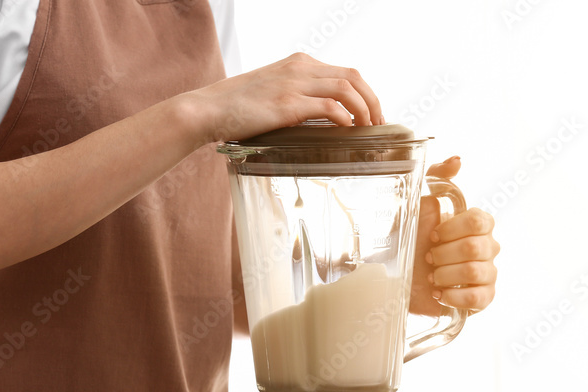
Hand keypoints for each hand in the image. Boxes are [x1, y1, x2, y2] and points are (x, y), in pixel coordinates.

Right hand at [189, 52, 383, 143]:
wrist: (208, 109)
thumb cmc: (239, 108)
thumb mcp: (275, 93)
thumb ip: (300, 98)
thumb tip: (327, 121)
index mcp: (299, 64)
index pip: (345, 72)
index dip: (366, 93)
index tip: (373, 115)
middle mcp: (300, 68)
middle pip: (353, 78)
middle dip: (373, 101)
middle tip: (379, 124)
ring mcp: (294, 84)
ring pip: (347, 90)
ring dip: (364, 111)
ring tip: (369, 131)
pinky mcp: (288, 104)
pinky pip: (330, 109)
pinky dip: (345, 120)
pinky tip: (348, 133)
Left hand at [409, 156, 499, 316]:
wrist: (397, 277)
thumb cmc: (409, 239)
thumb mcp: (416, 204)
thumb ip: (436, 177)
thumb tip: (458, 161)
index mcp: (477, 223)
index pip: (480, 222)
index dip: (452, 230)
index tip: (431, 235)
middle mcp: (488, 247)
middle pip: (477, 248)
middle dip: (444, 254)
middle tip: (428, 257)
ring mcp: (488, 273)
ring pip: (476, 272)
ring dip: (445, 275)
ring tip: (431, 277)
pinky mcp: (482, 298)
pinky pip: (480, 298)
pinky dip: (455, 296)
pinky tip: (439, 293)